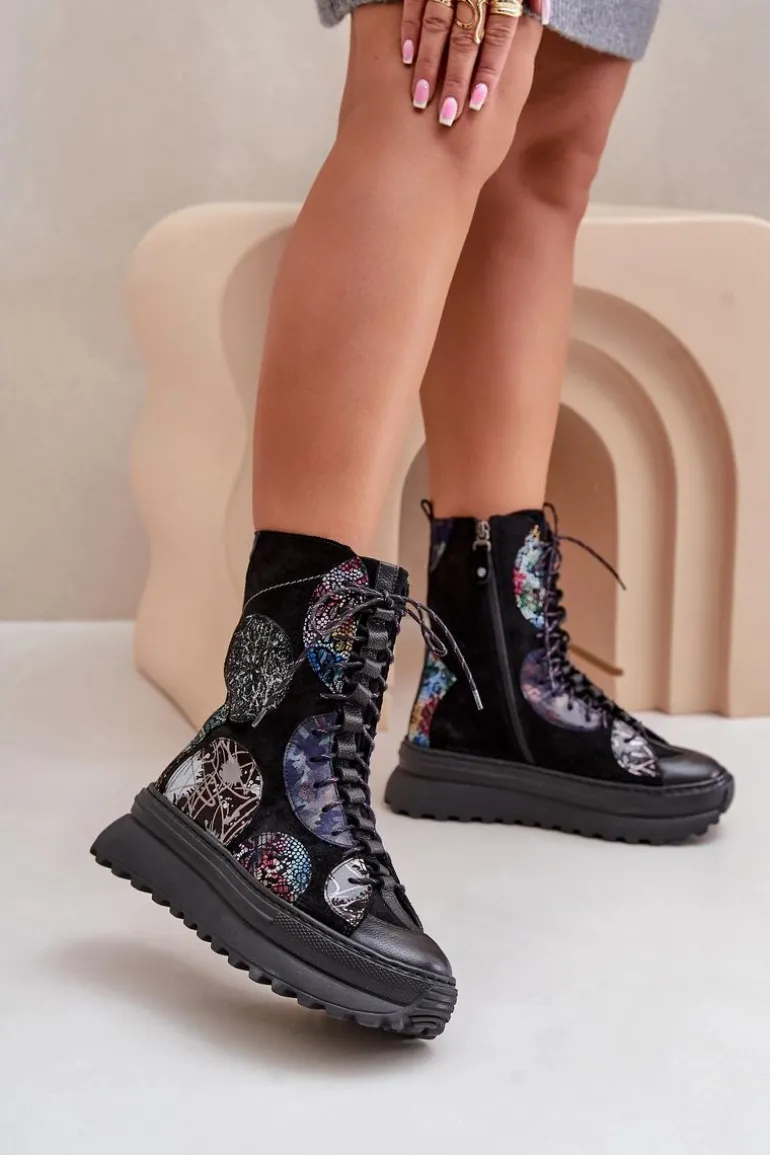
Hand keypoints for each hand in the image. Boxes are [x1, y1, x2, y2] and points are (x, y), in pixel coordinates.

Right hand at [402, 0, 547, 125]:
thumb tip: (544, 16)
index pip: (498, 35)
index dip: (489, 68)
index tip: (479, 102)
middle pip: (465, 38)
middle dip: (455, 79)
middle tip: (448, 115)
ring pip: (436, 25)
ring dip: (428, 64)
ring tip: (422, 100)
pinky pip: (414, 4)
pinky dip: (409, 30)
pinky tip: (406, 60)